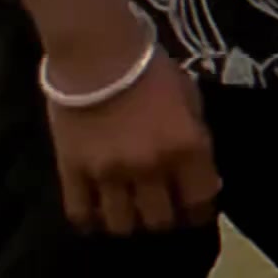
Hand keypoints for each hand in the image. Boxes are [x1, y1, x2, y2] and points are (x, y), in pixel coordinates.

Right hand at [48, 44, 220, 237]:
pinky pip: (81, 215)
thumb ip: (196, 136)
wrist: (97, 51)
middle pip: (160, 221)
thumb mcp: (188, 96)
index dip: (199, 211)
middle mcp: (150, 168)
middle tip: (160, 209)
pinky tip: (96, 213)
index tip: (193, 210)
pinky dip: (90, 220)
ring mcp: (109, 175)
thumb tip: (203, 174)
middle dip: (164, 218)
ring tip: (129, 211)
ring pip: (122, 226)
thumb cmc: (149, 68)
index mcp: (185, 147)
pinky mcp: (74, 173)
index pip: (200, 202)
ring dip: (129, 222)